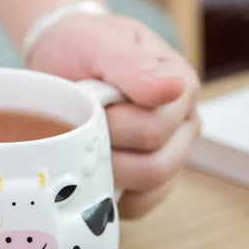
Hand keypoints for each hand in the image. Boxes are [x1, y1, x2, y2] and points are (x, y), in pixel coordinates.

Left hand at [26, 14, 200, 217]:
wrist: (64, 58)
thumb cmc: (84, 48)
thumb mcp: (103, 44)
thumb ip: (134, 66)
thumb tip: (174, 90)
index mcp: (181, 90)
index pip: (154, 130)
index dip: (112, 127)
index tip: (87, 106)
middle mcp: (183, 126)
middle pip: (155, 167)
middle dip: (107, 153)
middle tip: (80, 131)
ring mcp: (170, 155)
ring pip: (149, 189)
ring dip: (108, 174)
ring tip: (84, 148)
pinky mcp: (150, 180)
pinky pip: (139, 205)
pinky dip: (112, 196)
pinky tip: (92, 174)